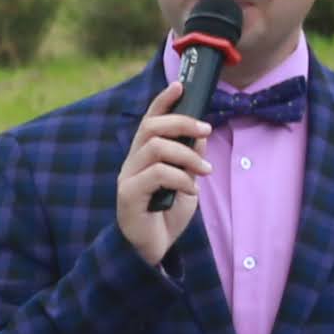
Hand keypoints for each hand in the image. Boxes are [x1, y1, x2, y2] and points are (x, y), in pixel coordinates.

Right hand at [116, 107, 212, 266]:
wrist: (153, 249)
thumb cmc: (167, 215)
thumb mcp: (186, 181)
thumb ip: (189, 158)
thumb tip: (200, 133)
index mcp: (144, 156)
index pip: (150, 120)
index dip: (162, 101)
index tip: (180, 85)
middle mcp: (132, 162)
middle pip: (151, 127)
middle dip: (182, 122)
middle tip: (206, 130)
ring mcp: (127, 178)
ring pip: (156, 148)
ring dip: (187, 155)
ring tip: (204, 170)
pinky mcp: (128, 195)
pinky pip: (157, 174)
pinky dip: (180, 178)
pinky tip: (191, 190)